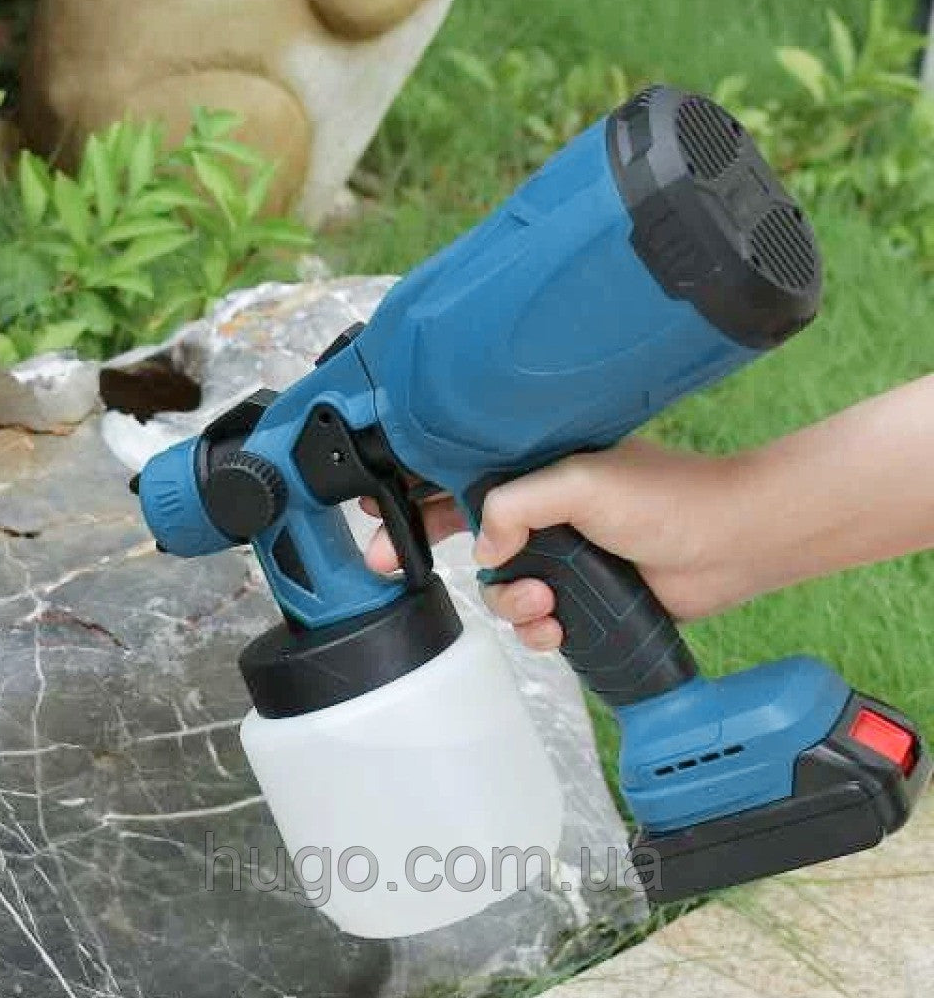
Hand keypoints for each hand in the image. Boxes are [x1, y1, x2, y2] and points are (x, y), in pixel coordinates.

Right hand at [361, 438, 745, 652]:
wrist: (729, 544)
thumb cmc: (665, 497)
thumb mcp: (578, 480)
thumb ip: (516, 503)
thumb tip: (485, 548)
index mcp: (536, 475)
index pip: (459, 481)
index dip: (414, 497)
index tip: (376, 513)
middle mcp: (542, 517)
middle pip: (466, 540)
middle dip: (431, 554)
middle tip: (392, 568)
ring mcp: (562, 561)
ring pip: (499, 591)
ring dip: (510, 602)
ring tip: (546, 599)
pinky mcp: (583, 601)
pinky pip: (536, 624)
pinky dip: (538, 631)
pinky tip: (558, 626)